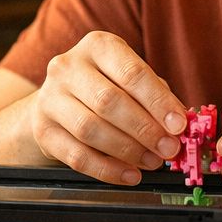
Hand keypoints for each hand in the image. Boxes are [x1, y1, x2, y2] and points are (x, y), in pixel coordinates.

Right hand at [31, 31, 188, 183]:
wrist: (57, 100)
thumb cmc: (106, 86)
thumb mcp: (131, 79)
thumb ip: (156, 95)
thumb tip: (179, 123)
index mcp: (98, 46)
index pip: (132, 73)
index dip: (158, 102)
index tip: (179, 125)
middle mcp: (68, 66)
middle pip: (109, 101)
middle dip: (144, 129)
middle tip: (168, 148)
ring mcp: (50, 98)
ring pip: (90, 128)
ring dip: (127, 150)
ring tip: (152, 161)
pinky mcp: (42, 130)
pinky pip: (76, 156)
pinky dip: (107, 169)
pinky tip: (130, 175)